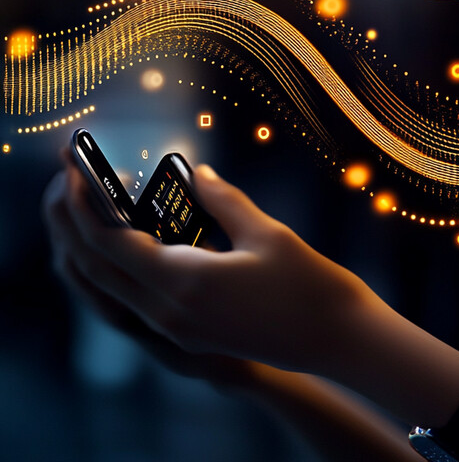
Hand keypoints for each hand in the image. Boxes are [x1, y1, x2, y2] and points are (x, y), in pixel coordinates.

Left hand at [41, 156, 374, 377]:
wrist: (337, 339)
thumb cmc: (308, 285)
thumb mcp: (266, 232)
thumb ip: (223, 200)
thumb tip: (196, 173)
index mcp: (184, 284)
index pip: (111, 244)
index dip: (86, 204)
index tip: (75, 170)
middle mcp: (171, 314)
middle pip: (99, 271)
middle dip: (75, 226)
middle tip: (71, 184)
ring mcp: (180, 330)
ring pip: (115, 290)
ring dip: (96, 251)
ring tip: (95, 210)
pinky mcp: (193, 335)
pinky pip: (139, 300)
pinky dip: (124, 270)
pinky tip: (141, 243)